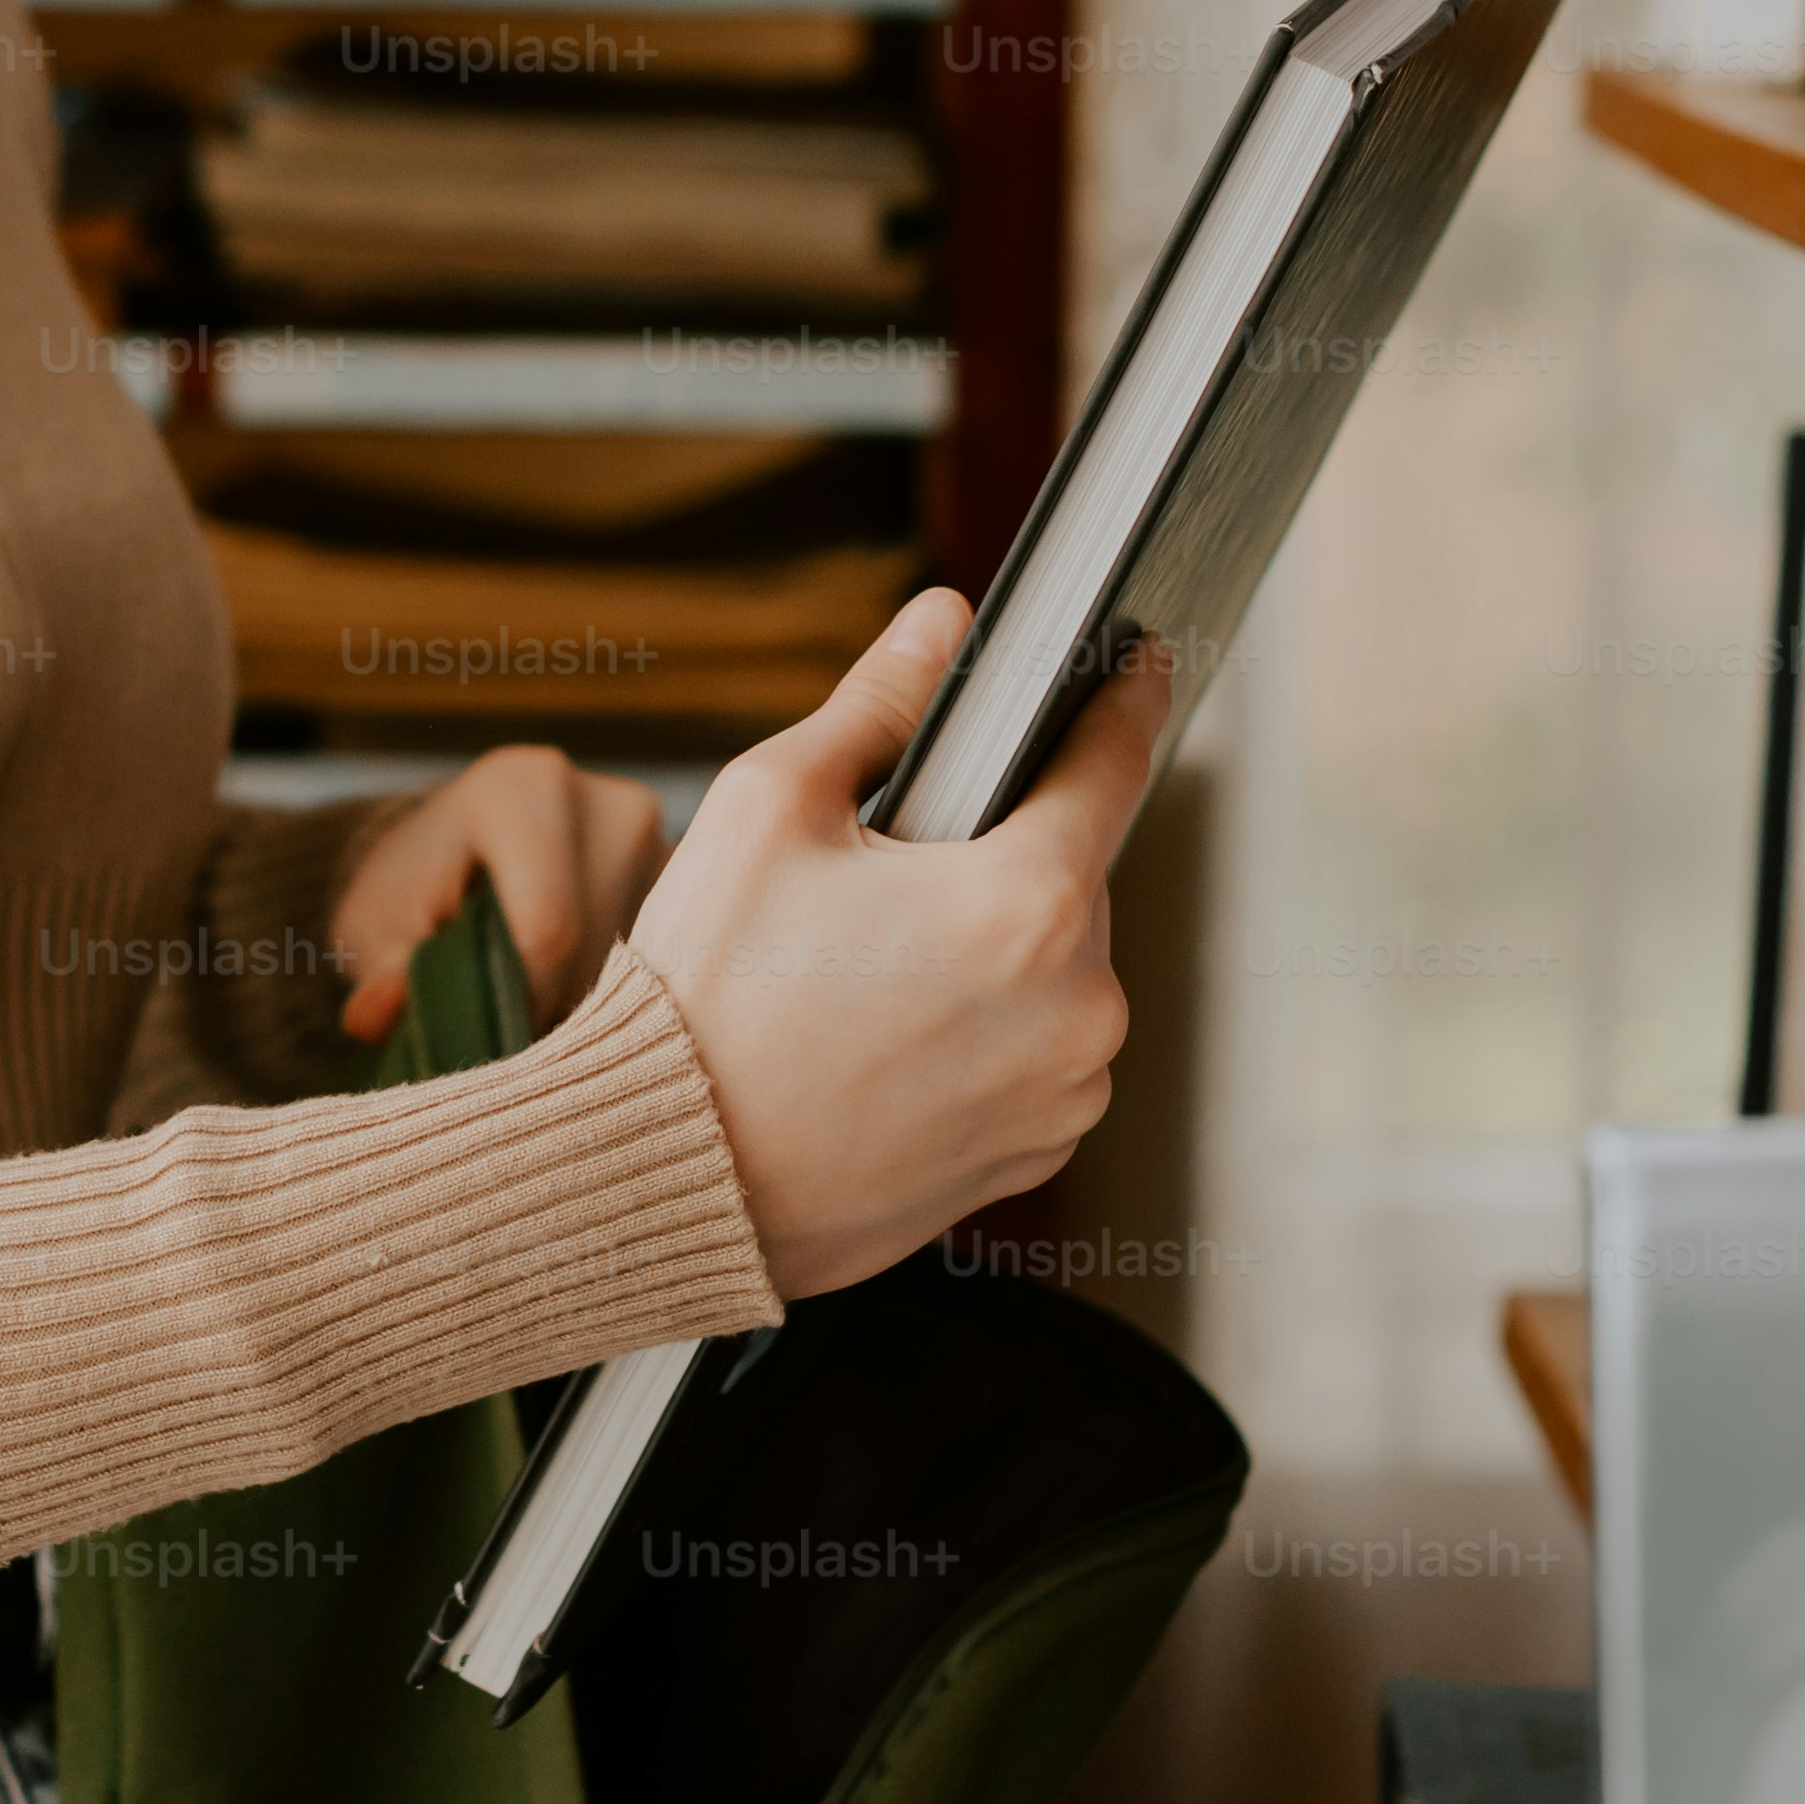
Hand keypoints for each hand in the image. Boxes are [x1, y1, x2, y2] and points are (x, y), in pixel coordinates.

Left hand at [324, 741, 672, 1045]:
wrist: (461, 848)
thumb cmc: (413, 889)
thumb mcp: (375, 925)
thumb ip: (380, 970)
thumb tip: (373, 1016)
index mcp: (525, 788)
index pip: (546, 929)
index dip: (521, 1003)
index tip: (489, 1042)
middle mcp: (609, 801)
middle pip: (601, 950)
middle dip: (557, 1012)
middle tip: (510, 1040)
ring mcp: (660, 836)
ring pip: (644, 964)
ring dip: (593, 1008)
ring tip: (539, 1012)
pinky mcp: (684, 876)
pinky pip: (666, 960)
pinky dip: (625, 996)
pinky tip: (582, 1000)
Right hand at [632, 589, 1161, 1301]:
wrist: (669, 1180)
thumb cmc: (706, 1000)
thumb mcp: (769, 806)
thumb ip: (878, 702)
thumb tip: (942, 623)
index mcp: (1027, 903)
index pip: (1111, 766)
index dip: (1121, 699)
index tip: (1135, 661)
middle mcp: (1077, 1005)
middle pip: (1067, 875)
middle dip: (994, 853)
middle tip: (884, 871)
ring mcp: (1065, 1091)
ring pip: (1054, 968)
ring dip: (993, 947)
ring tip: (870, 972)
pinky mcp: (1036, 1156)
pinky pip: (1038, 1054)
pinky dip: (987, 1030)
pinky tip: (887, 1037)